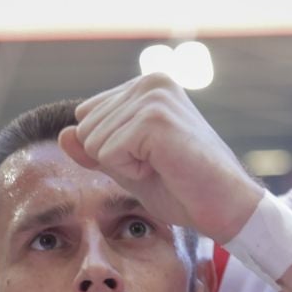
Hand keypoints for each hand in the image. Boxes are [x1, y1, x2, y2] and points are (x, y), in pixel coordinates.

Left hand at [59, 73, 265, 244]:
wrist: (228, 208)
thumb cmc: (185, 189)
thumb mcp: (128, 168)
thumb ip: (95, 149)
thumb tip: (63, 135)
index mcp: (147, 86)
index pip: (87, 117)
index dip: (111, 151)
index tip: (153, 159)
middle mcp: (150, 83)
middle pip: (85, 128)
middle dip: (115, 159)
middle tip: (160, 166)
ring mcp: (153, 98)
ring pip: (93, 142)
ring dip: (124, 167)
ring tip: (164, 167)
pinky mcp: (153, 119)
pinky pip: (107, 154)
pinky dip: (131, 172)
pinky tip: (165, 169)